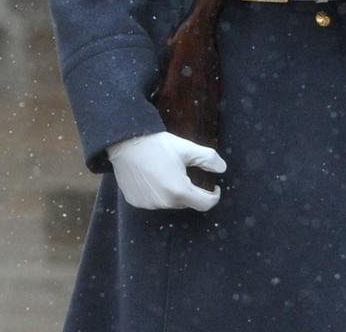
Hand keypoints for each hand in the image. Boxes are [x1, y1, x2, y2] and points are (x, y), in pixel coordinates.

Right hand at [107, 131, 225, 211]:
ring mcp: (148, 204)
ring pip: (169, 202)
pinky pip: (152, 201)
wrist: (123, 141)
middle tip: (183, 172)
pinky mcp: (135, 201)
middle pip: (186, 202)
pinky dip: (155, 193)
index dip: (213, 196)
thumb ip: (208, 158)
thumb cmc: (156, 144)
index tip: (213, 187)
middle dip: (190, 190)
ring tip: (165, 173)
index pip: (206, 204)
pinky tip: (150, 177)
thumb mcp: (186, 148)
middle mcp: (164, 202)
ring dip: (172, 192)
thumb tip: (223, 168)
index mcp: (179, 191)